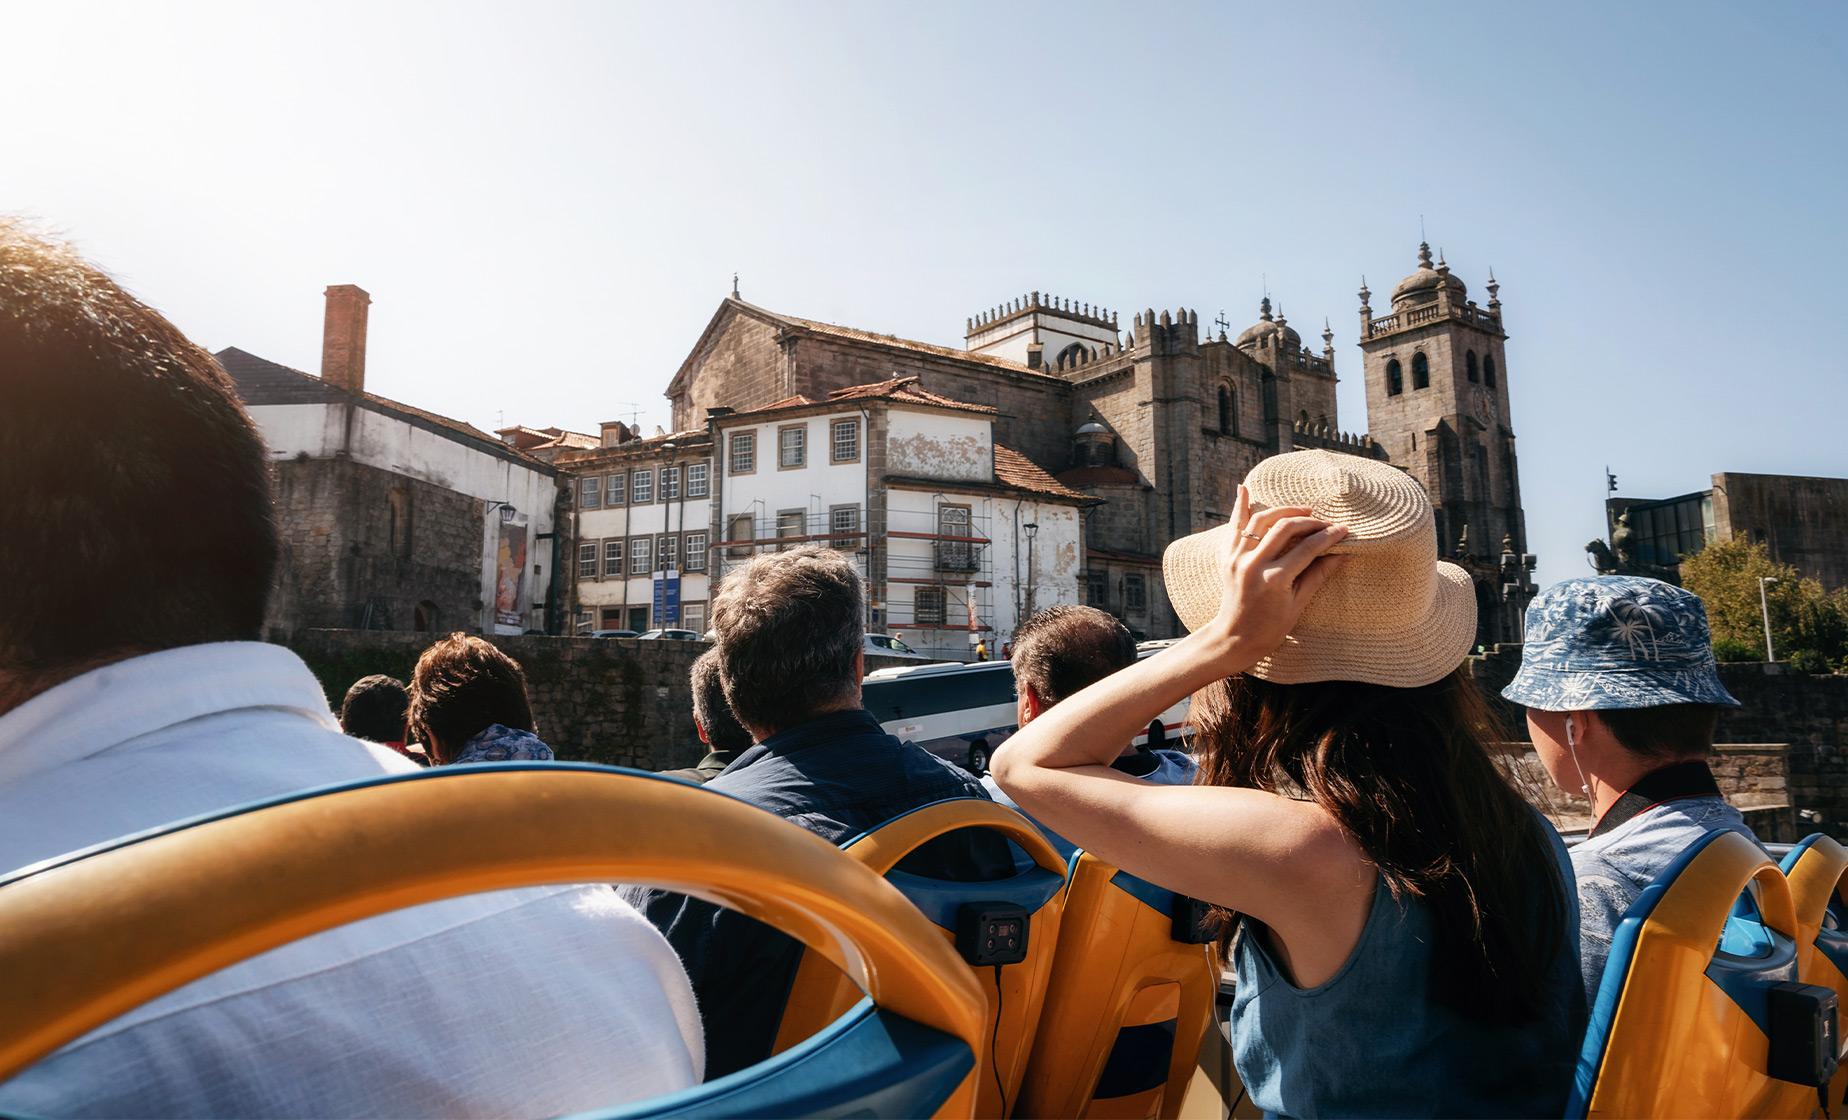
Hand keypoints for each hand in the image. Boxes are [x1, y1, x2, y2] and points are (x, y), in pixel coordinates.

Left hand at [1204, 484, 1347, 666]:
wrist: (1234, 637)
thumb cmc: (1271, 628)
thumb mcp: (1299, 604)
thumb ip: (1318, 575)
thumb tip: (1344, 554)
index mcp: (1273, 579)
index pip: (1308, 548)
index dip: (1329, 536)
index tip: (1344, 530)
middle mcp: (1252, 564)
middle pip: (1285, 528)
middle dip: (1310, 521)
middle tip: (1326, 523)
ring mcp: (1236, 558)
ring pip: (1261, 520)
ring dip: (1284, 511)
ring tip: (1304, 512)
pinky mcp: (1226, 556)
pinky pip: (1234, 525)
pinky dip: (1240, 506)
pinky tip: (1244, 488)